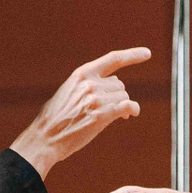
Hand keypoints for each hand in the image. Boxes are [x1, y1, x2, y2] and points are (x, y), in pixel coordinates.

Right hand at [11, 48, 150, 178]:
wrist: (44, 138)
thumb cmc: (53, 120)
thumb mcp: (66, 92)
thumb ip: (85, 86)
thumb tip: (108, 87)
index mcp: (81, 74)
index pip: (113, 59)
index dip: (132, 55)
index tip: (147, 54)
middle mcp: (90, 83)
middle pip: (119, 84)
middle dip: (117, 96)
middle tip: (111, 109)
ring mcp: (96, 99)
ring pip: (124, 96)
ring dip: (121, 106)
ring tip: (109, 116)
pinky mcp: (102, 115)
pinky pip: (128, 106)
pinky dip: (132, 110)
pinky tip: (130, 115)